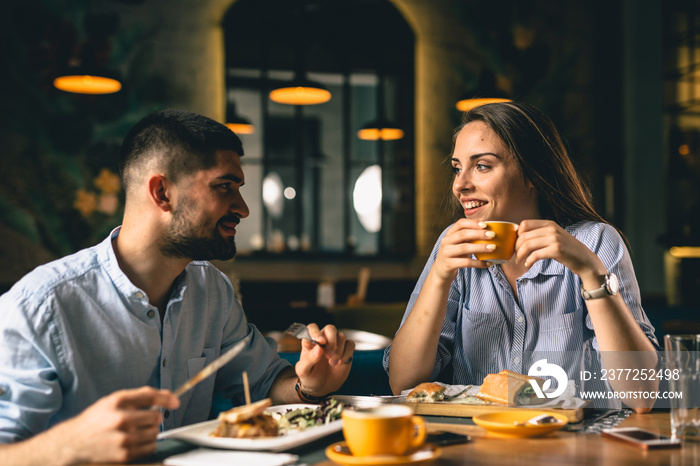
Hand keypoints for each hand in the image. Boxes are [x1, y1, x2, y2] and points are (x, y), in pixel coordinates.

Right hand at [55, 387, 179, 463]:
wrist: (74, 443)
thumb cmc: (96, 420)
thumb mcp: (113, 401)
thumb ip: (140, 396)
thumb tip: (168, 395)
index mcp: (118, 401)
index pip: (150, 396)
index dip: (167, 398)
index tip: (175, 402)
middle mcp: (121, 418)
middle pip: (156, 416)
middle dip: (153, 418)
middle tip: (143, 420)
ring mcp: (123, 438)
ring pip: (154, 432)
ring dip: (150, 431)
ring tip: (136, 431)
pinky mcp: (124, 454)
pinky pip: (150, 447)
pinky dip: (147, 444)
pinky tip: (135, 441)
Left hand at [295, 324, 354, 395]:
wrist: (322, 387)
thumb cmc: (310, 377)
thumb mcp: (304, 371)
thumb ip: (309, 359)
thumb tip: (318, 348)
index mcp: (310, 341)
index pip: (312, 328)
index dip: (316, 332)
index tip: (320, 341)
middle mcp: (323, 339)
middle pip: (330, 329)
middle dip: (331, 341)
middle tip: (328, 356)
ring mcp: (335, 344)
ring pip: (341, 336)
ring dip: (339, 350)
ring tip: (333, 363)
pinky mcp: (345, 350)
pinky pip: (350, 344)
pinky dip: (347, 353)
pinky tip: (341, 362)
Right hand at [431, 219, 492, 281]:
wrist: (440, 270)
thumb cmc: (455, 254)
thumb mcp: (459, 244)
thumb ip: (470, 237)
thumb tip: (491, 232)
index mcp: (450, 234)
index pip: (460, 223)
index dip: (473, 223)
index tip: (486, 225)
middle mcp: (446, 241)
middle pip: (463, 234)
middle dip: (479, 234)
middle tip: (492, 235)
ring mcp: (446, 253)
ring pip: (464, 248)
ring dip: (480, 247)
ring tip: (493, 248)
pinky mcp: (449, 264)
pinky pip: (466, 263)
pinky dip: (479, 263)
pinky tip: (488, 263)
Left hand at [515, 220, 605, 279]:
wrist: (586, 260)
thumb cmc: (567, 250)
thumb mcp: (555, 237)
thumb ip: (541, 234)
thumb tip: (520, 237)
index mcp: (549, 223)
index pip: (524, 224)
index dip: (517, 235)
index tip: (517, 245)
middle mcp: (551, 229)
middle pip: (523, 236)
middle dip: (516, 247)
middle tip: (516, 256)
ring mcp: (555, 239)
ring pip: (527, 245)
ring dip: (520, 255)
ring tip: (520, 261)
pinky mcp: (557, 250)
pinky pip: (535, 255)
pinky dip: (529, 261)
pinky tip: (528, 265)